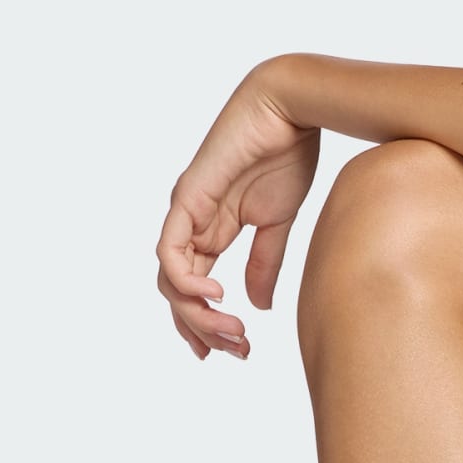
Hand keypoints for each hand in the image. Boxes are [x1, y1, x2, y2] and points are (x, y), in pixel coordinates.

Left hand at [157, 60, 320, 359]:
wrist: (291, 109)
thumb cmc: (287, 153)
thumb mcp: (278, 222)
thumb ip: (264, 263)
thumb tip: (258, 305)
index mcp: (212, 228)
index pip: (195, 286)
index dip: (206, 323)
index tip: (234, 351)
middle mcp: (192, 223)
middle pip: (178, 291)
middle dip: (202, 329)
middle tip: (235, 352)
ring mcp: (186, 212)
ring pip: (171, 279)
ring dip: (198, 313)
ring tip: (231, 332)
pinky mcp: (188, 199)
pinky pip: (171, 251)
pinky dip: (187, 279)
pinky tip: (216, 295)